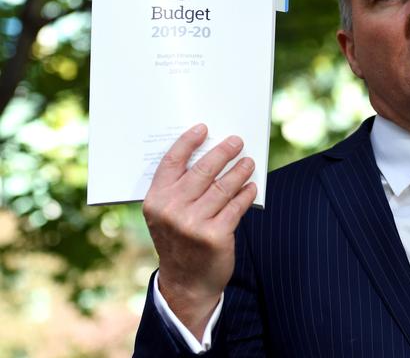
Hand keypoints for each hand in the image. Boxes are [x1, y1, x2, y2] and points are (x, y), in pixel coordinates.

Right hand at [142, 123, 256, 338]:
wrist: (185, 283)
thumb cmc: (178, 241)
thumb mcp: (166, 216)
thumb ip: (178, 190)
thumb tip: (209, 155)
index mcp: (155, 201)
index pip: (172, 162)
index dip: (188, 142)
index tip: (204, 128)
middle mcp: (171, 210)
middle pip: (202, 170)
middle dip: (223, 152)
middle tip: (237, 141)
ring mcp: (193, 224)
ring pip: (222, 187)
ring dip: (239, 171)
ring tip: (248, 162)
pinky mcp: (215, 235)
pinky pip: (236, 206)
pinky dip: (246, 194)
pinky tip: (251, 186)